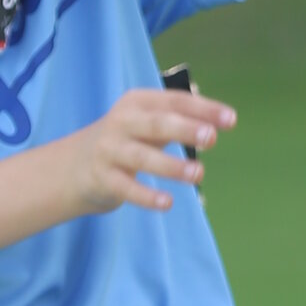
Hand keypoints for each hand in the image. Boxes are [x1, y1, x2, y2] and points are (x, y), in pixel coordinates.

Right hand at [57, 84, 236, 216]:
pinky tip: (168, 203)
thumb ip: (178, 119)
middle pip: (157, 124)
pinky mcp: (102, 178)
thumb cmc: (125, 140)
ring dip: (171, 166)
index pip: (174, 101)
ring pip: (143, 157)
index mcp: (137, 102)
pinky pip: (127, 188)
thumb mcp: (147, 122)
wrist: (73, 166)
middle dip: (185, 129)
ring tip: (198, 174)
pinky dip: (147, 196)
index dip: (203, 109)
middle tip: (212, 138)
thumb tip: (218, 116)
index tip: (231, 120)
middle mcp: (122, 122)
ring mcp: (110, 150)